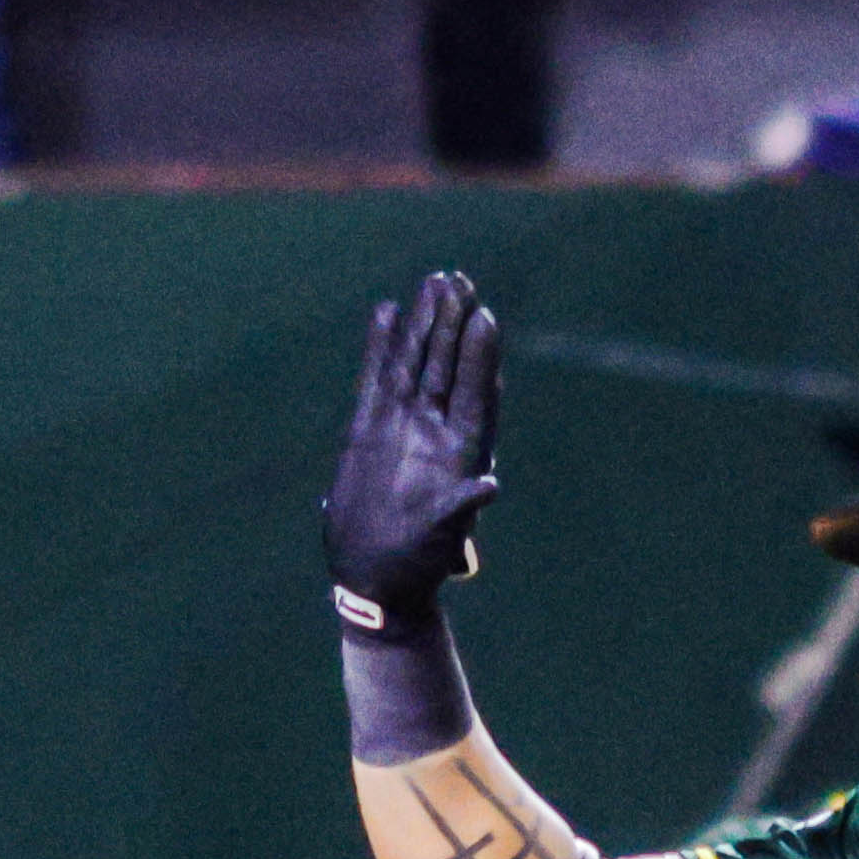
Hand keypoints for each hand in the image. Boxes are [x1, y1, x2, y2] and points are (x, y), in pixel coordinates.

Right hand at [324, 272, 499, 628]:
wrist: (375, 580)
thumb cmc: (415, 563)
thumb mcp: (441, 539)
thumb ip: (460, 509)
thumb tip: (489, 485)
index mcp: (457, 454)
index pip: (474, 393)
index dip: (480, 356)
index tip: (486, 316)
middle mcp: (433, 432)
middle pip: (447, 367)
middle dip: (453, 324)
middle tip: (459, 278)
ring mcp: (402, 427)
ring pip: (415, 365)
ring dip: (424, 324)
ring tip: (431, 281)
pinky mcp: (369, 428)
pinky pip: (375, 379)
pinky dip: (380, 347)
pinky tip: (384, 311)